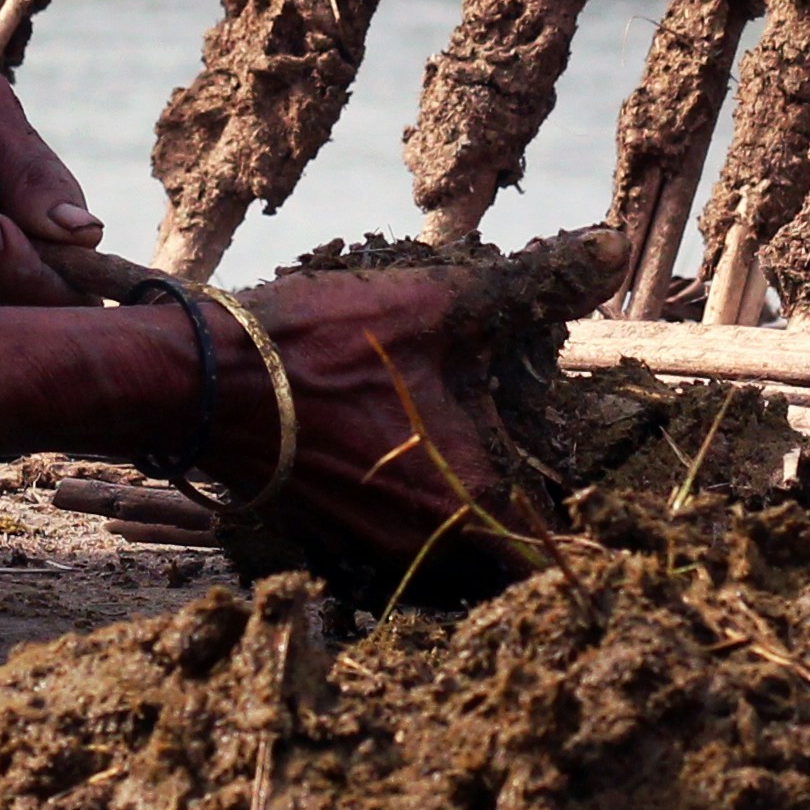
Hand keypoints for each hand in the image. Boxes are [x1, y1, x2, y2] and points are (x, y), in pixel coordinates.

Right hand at [219, 235, 612, 577]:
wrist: (194, 383)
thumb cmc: (318, 348)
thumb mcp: (440, 302)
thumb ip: (536, 284)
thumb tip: (614, 247)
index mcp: (465, 506)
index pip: (553, 559)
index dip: (588, 540)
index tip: (604, 512)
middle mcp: (420, 550)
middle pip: (500, 562)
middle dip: (525, 522)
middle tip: (537, 465)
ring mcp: (366, 553)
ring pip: (443, 557)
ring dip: (465, 519)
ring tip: (473, 455)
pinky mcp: (323, 541)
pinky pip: (389, 547)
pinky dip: (408, 515)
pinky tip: (401, 456)